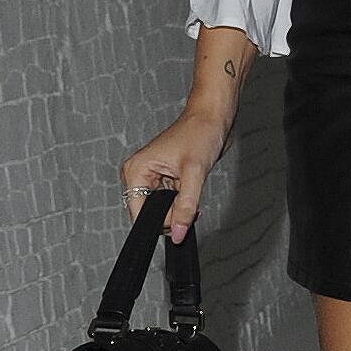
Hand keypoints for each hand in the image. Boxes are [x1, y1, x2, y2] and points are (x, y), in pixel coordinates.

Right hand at [120, 103, 233, 239]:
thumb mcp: (194, 172)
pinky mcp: (167, 180)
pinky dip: (184, 202)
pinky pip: (172, 203)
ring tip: (191, 185)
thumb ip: (186, 206)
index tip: (180, 219)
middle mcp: (140, 175)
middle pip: (151, 214)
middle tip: (190, 194)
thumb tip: (177, 232)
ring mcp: (153, 179)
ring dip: (181, 206)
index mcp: (136, 170)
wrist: (214, 117)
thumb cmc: (200, 131)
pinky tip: (192, 187)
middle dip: (173, 213)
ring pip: (164, 210)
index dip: (160, 221)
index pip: (139, 213)